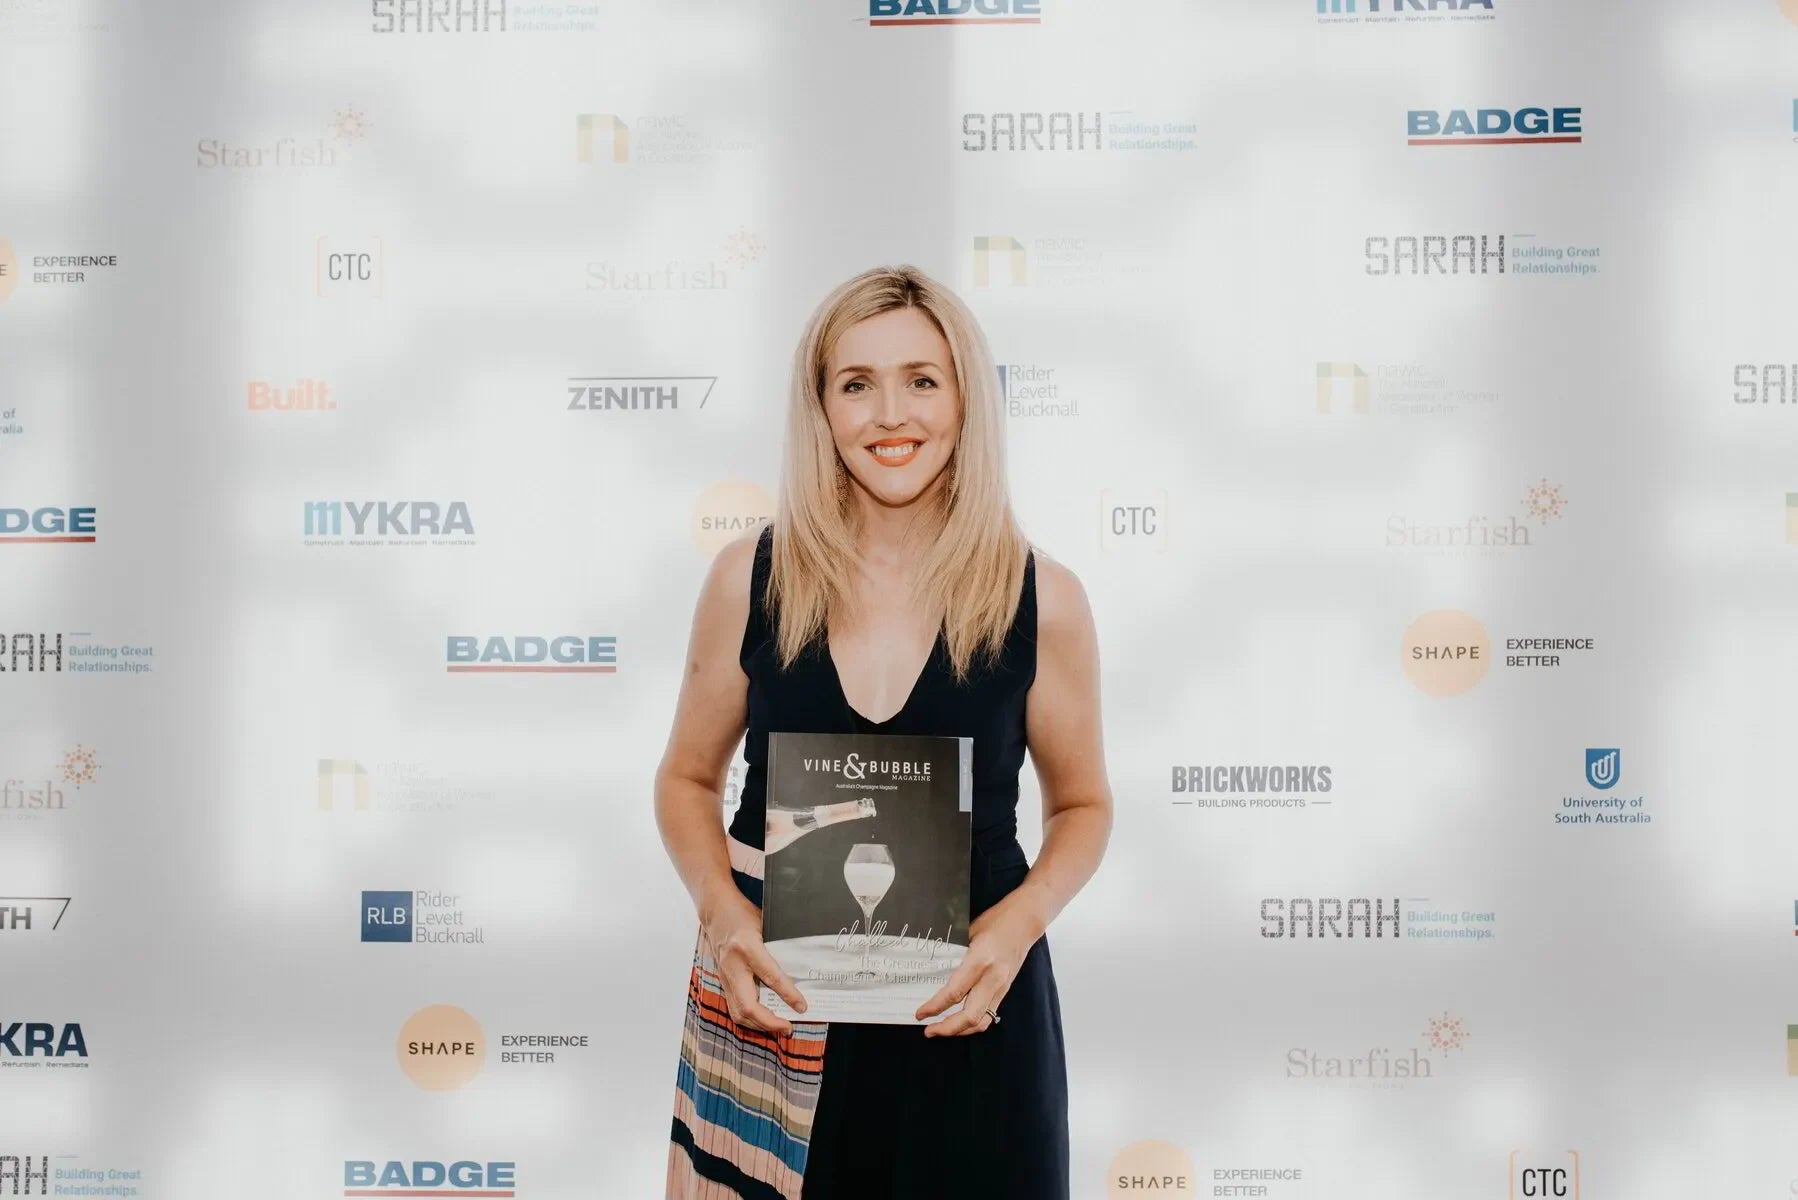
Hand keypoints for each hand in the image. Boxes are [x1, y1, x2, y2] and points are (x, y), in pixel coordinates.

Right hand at [701, 886, 808, 1035]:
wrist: (715, 910)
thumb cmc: (742, 914)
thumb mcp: (765, 924)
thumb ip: (778, 947)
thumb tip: (800, 969)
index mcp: (746, 947)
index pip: (770, 977)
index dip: (788, 995)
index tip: (802, 1007)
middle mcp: (733, 966)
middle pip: (748, 1006)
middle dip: (768, 1023)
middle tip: (788, 1027)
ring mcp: (724, 976)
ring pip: (738, 1012)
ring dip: (759, 1025)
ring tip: (779, 1027)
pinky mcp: (722, 981)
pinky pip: (734, 1007)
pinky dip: (750, 1018)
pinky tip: (764, 1019)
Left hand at [914, 902, 1038, 1036]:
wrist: (1024, 921)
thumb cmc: (995, 921)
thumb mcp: (967, 932)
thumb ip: (953, 953)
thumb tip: (931, 968)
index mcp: (979, 961)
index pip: (954, 992)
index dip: (935, 1007)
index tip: (920, 1013)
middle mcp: (992, 979)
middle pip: (970, 1016)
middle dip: (947, 1029)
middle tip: (929, 1030)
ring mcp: (1001, 987)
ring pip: (981, 1022)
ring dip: (960, 1031)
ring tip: (942, 1030)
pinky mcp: (1005, 990)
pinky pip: (989, 1015)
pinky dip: (973, 1024)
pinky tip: (959, 1023)